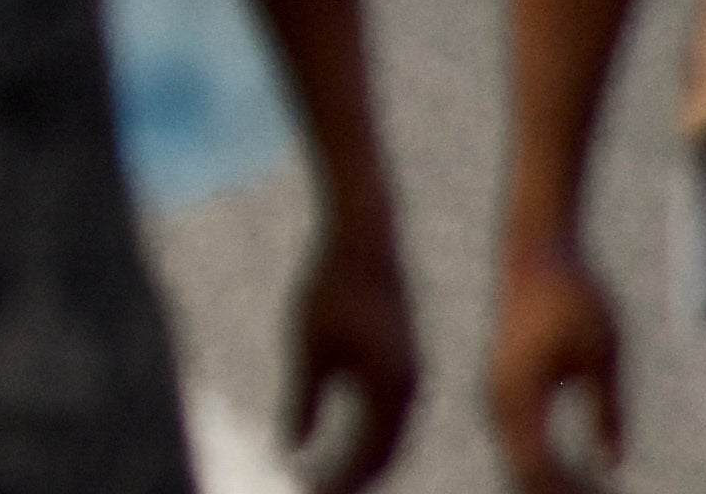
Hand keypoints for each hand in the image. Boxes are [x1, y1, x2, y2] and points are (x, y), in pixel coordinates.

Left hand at [292, 204, 420, 492]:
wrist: (365, 237)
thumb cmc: (330, 287)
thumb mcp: (309, 347)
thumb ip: (303, 402)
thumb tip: (291, 450)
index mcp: (391, 391)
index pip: (368, 457)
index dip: (339, 481)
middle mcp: (412, 388)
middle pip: (386, 453)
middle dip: (355, 478)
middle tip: (321, 493)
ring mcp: (414, 373)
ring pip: (393, 433)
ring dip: (366, 458)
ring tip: (334, 478)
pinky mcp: (407, 357)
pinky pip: (394, 411)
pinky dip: (374, 432)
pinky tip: (351, 437)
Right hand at [490, 235, 619, 493]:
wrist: (535, 249)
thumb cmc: (573, 295)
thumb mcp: (604, 353)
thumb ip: (607, 411)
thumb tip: (611, 465)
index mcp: (517, 393)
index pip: (538, 468)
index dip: (573, 491)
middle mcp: (498, 399)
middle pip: (523, 473)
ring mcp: (497, 395)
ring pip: (520, 462)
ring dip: (555, 486)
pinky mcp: (506, 389)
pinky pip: (522, 443)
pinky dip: (549, 467)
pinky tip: (580, 476)